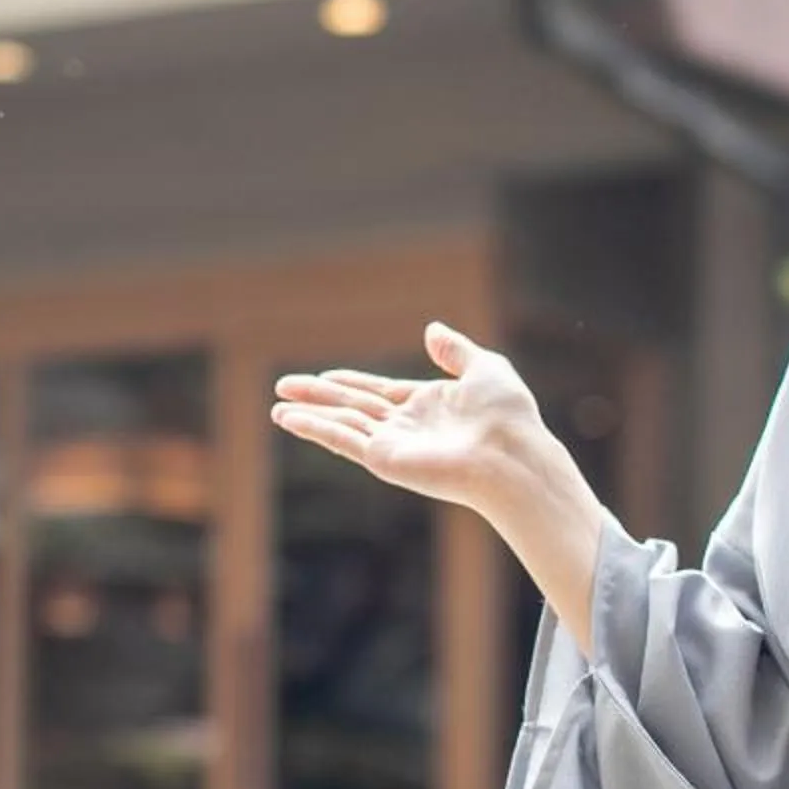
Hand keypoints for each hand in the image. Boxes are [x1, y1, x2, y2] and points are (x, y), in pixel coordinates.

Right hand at [269, 320, 547, 515]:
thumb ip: (456, 351)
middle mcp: (407, 427)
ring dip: (308, 414)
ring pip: (341, 423)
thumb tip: (432, 329)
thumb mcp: (486, 368)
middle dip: (317, 395)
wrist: (511, 453)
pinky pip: (343, 439)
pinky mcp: (384, 460)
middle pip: (353, 406)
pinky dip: (314, 428)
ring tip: (276, 407)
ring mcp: (394, 445)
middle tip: (282, 386)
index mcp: (429, 406)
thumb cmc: (507, 416)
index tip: (325, 375)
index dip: (352, 382)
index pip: (380, 392)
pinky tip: (289, 418)